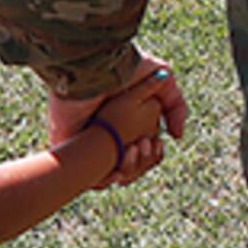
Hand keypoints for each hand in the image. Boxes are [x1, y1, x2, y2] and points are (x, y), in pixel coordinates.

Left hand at [52, 59, 187, 185]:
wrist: (98, 68)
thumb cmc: (127, 68)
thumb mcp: (164, 80)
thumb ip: (177, 106)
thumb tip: (177, 137)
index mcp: (127, 122)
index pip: (144, 152)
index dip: (153, 155)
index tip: (156, 144)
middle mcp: (108, 133)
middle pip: (132, 167)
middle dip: (142, 163)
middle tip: (143, 145)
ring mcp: (88, 140)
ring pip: (113, 175)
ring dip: (129, 169)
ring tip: (132, 148)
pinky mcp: (70, 144)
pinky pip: (88, 178)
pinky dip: (105, 179)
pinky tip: (116, 167)